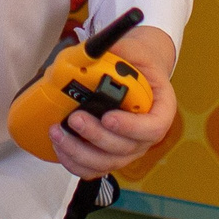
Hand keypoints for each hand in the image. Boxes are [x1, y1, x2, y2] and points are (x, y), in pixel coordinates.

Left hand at [51, 26, 177, 179]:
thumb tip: (92, 51)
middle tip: (75, 118)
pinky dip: (74, 161)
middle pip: (126, 148)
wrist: (132, 72)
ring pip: (107, 163)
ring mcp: (127, 148)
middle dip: (96, 137)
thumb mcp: (133, 50)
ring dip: (79, 152)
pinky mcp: (108, 154)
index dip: (131, 128)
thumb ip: (118, 50)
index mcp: (160, 109)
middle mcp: (145, 135)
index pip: (155, 127)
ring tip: (58, 132)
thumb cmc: (136, 64)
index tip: (109, 118)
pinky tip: (59, 145)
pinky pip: (93, 168)